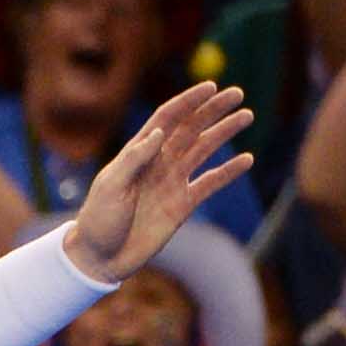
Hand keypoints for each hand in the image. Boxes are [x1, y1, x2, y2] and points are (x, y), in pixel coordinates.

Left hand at [65, 83, 253, 281]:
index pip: (166, 119)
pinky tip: (246, 159)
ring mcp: (171, 183)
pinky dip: (228, 171)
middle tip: (238, 93)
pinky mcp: (182, 205)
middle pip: (190, 128)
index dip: (188, 102)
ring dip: (224, 132)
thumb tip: (160, 132)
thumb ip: (134, 160)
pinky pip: (210, 183)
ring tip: (247, 116)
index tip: (211, 87)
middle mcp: (157, 163)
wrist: (101, 258)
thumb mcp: (110, 187)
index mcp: (137, 153)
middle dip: (213, 109)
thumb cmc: (98, 220)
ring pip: (203, 150)